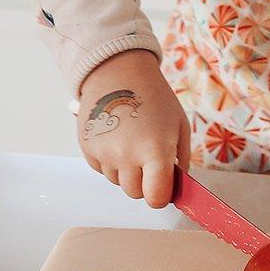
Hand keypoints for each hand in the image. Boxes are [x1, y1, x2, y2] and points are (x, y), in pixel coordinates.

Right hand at [76, 49, 189, 208]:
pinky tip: (118, 136)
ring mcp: (104, 153)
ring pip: (118, 181)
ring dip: (127, 170)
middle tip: (149, 159)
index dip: (161, 196)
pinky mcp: (88, 149)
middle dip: (145, 182)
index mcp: (155, 151)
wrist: (119, 72)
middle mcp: (127, 156)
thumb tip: (176, 187)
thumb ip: (181, 160)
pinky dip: (110, 160)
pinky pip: (102, 169)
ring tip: (133, 140)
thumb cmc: (154, 98)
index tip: (163, 188)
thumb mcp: (179, 125)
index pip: (156, 198)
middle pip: (135, 193)